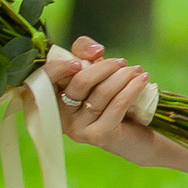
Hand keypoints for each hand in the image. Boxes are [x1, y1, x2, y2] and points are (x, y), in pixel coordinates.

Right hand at [42, 35, 161, 149]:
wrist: (135, 135)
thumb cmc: (110, 99)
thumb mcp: (94, 70)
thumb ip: (84, 51)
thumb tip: (94, 51)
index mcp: (52, 99)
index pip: (45, 78)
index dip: (60, 65)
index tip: (89, 56)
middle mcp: (60, 116)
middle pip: (79, 81)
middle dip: (105, 66)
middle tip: (122, 62)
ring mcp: (78, 129)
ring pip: (101, 92)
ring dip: (123, 76)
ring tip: (137, 70)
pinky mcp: (98, 136)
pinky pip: (117, 105)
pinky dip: (132, 88)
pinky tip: (142, 79)